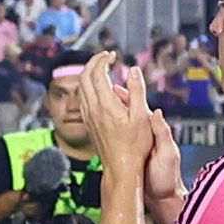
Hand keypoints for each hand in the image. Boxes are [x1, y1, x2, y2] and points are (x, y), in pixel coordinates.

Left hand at [80, 51, 163, 191]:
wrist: (121, 168)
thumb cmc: (135, 146)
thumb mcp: (142, 116)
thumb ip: (137, 91)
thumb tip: (133, 70)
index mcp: (106, 104)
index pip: (97, 72)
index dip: (103, 59)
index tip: (113, 55)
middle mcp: (93, 108)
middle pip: (84, 76)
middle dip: (93, 62)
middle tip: (106, 58)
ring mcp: (88, 117)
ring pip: (81, 88)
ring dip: (89, 74)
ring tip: (103, 70)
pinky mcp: (88, 124)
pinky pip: (82, 99)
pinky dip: (88, 87)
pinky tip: (99, 90)